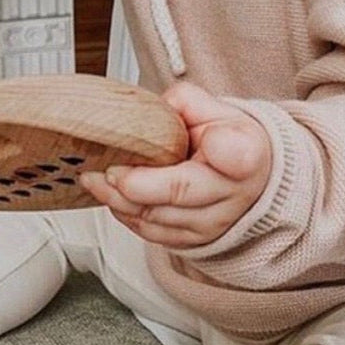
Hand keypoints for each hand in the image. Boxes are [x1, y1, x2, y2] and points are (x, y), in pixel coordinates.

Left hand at [79, 82, 272, 247]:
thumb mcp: (218, 109)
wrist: (250, 180)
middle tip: (108, 169)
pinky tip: (112, 197)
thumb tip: (150, 112)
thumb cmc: (231, 142)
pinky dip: (127, 216)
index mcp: (246, 154)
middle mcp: (233, 194)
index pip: (235, 154)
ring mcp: (214, 223)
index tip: (193, 139)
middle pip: (180, 192)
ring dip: (120, 201)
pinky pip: (153, 234)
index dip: (215, 147)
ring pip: (159, 218)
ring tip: (95, 180)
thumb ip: (185, 103)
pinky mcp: (194, 241)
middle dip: (136, 184)